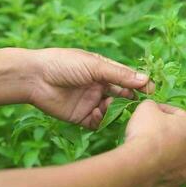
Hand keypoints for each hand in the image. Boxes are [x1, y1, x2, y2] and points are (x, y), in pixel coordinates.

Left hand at [30, 48, 154, 128]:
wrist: (34, 78)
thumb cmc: (64, 64)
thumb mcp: (94, 66)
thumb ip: (119, 74)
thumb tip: (146, 79)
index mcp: (103, 71)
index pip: (126, 78)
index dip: (139, 84)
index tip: (151, 91)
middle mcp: (99, 87)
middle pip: (122, 96)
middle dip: (129, 100)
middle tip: (136, 104)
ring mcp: (91, 102)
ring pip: (112, 111)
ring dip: (114, 110)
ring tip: (107, 105)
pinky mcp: (81, 116)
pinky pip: (98, 122)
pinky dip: (101, 120)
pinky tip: (96, 113)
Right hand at [125, 100, 185, 186]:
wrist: (140, 163)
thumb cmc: (147, 131)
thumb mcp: (147, 107)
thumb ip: (153, 104)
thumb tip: (152, 108)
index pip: (177, 113)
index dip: (162, 110)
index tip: (150, 111)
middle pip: (178, 136)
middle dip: (165, 132)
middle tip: (148, 130)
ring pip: (175, 156)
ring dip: (165, 151)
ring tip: (147, 148)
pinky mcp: (177, 185)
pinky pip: (168, 172)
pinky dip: (160, 167)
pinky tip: (148, 162)